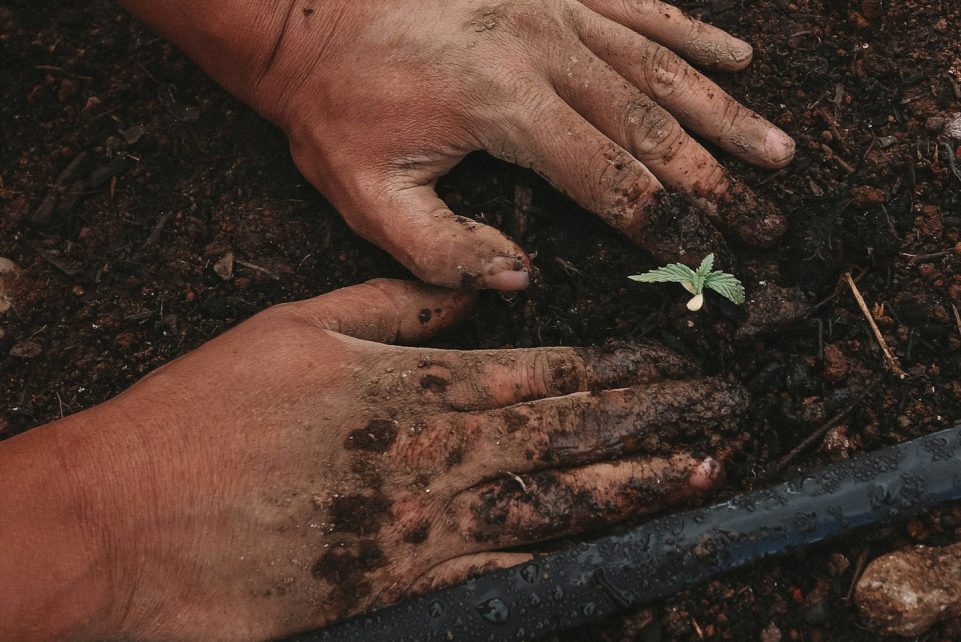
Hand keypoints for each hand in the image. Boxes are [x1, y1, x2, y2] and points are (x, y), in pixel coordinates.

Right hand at [2, 280, 746, 640]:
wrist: (133, 515)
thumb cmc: (210, 410)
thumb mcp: (301, 325)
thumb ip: (398, 306)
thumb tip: (474, 293)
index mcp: (416, 385)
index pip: (545, 372)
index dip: (619, 368)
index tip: (676, 363)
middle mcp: (436, 453)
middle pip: (569, 434)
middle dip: (655, 422)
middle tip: (726, 414)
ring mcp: (424, 523)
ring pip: (554, 502)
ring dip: (633, 487)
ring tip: (700, 475)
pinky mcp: (400, 582)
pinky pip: (500, 571)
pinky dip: (563, 559)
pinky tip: (615, 551)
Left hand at [127, 0, 794, 289]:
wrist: (305, 10)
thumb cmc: (333, 105)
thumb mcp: (364, 195)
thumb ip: (441, 251)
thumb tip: (521, 279)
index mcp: (505, 107)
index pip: (607, 178)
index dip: (664, 223)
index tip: (710, 258)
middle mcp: (546, 51)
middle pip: (653, 126)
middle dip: (716, 181)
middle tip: (769, 221)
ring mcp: (555, 9)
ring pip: (662, 67)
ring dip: (725, 114)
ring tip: (778, 152)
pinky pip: (640, 7)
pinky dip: (692, 33)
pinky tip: (737, 56)